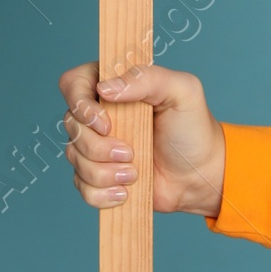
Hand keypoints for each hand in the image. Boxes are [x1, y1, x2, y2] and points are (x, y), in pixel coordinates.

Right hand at [57, 61, 226, 217]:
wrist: (200, 176)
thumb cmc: (193, 129)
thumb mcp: (183, 91)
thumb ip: (148, 78)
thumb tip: (105, 89)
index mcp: (114, 85)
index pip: (73, 83)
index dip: (80, 104)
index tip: (106, 124)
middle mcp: (100, 113)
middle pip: (71, 125)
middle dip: (99, 147)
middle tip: (131, 153)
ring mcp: (96, 145)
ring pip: (74, 157)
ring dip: (104, 172)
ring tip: (135, 174)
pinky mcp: (98, 176)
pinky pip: (81, 186)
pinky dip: (102, 193)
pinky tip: (125, 191)